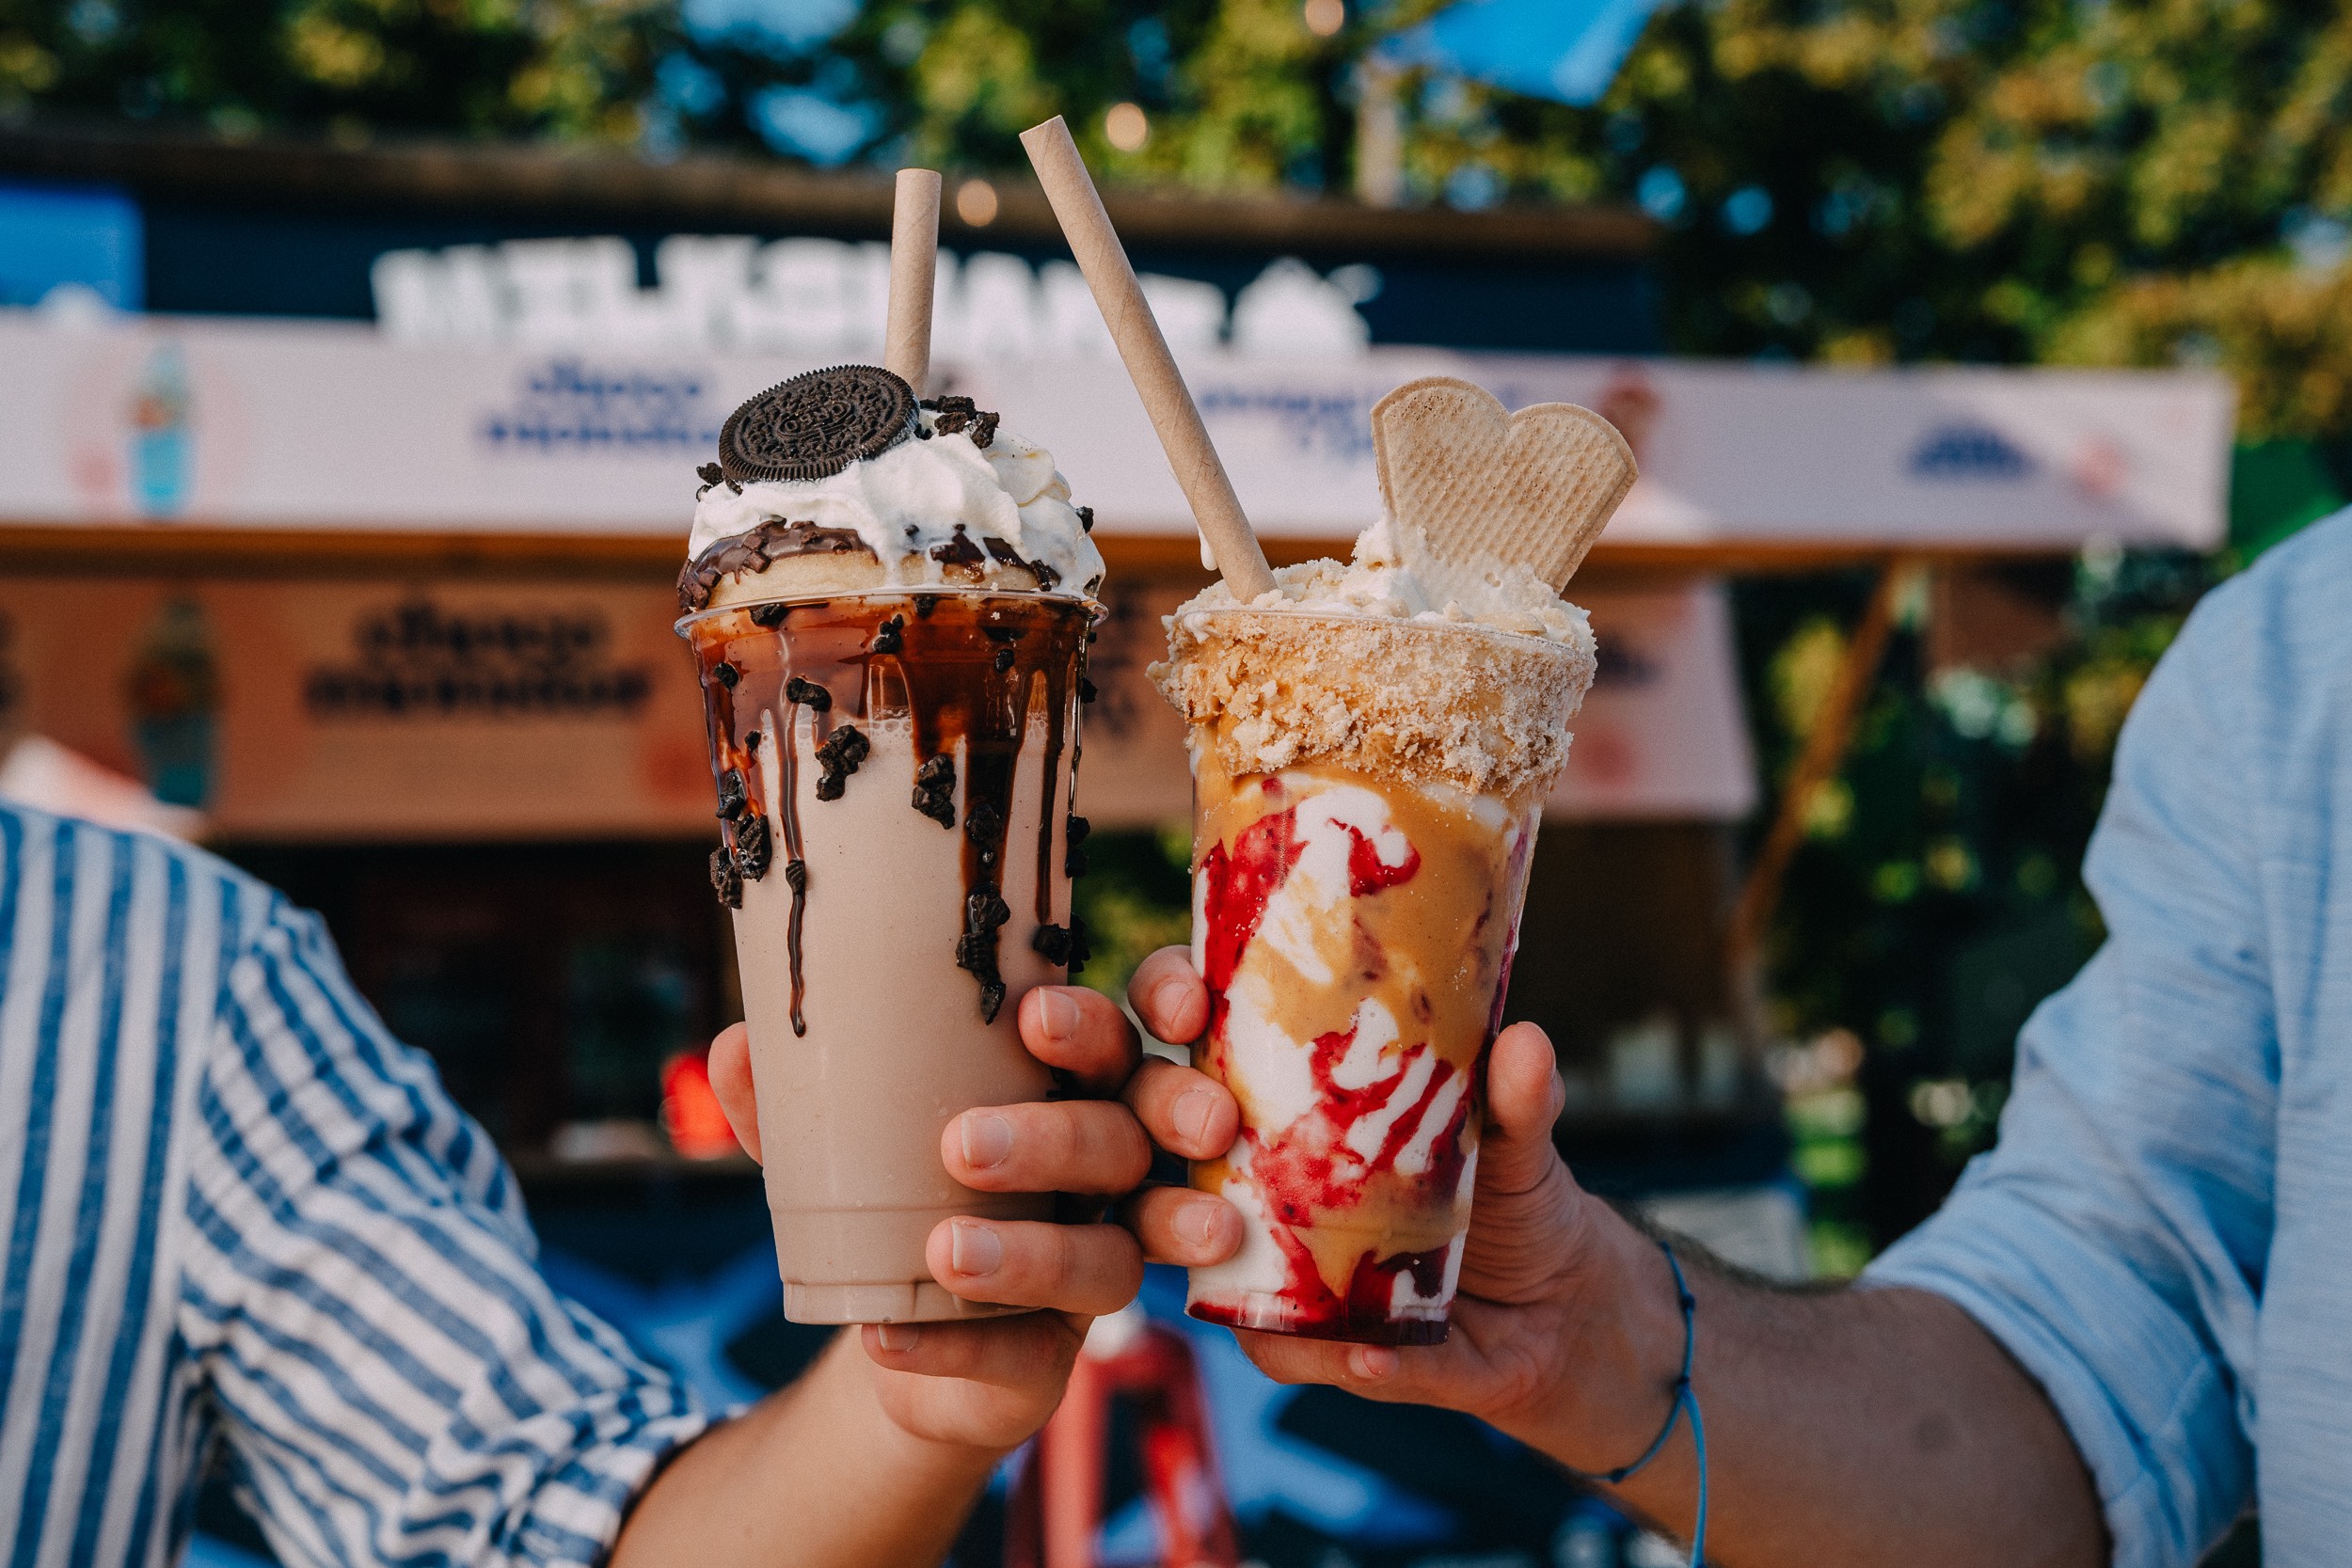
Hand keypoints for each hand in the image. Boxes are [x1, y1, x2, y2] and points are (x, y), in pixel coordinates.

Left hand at [706, 970, 1242, 1455]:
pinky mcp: (1062, 1353)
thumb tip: (736, 1043)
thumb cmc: (893, 1194)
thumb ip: (796, 1100)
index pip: (1125, 1036)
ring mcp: (1096, 1264)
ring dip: (1035, 1253)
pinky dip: (955, 1346)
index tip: (1039, 1017)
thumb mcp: (841, 1143)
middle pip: (1123, 1139)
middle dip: (1058, 1136)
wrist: (896, 1331)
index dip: (1108, 1023)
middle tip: (963, 1144)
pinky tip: (888, 1336)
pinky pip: (1031, 1352)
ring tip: (945, 1252)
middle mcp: (1108, 1174)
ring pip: (1108, 1257)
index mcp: (1070, 1091)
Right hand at [1127, 945, 1687, 1469]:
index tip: (1186, 1000)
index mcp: (1291, 1092)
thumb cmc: (1509, 1192)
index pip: (1198, 1021)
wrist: (1557, 1306)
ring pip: (1200, 1251)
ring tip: (1263, 1251)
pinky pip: (1291, 1352)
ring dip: (1213, 1249)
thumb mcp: (1516, 1138)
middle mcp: (1261, 1172)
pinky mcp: (1313, 1342)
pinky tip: (1373, 1354)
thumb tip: (1525, 1042)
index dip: (1170, 996)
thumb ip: (1517, 1096)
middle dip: (1165, 1108)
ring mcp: (1274, 1256)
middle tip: (1213, 1118)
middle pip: (1164, 1123)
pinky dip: (1332, 1356)